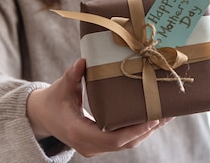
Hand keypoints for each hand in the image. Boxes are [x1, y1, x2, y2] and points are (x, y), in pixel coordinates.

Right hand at [26, 58, 171, 157]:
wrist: (43, 115)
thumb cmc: (53, 99)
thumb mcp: (62, 86)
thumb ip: (72, 75)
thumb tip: (82, 62)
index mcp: (79, 132)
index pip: (112, 139)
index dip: (133, 131)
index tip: (151, 119)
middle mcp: (88, 145)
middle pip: (124, 144)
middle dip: (146, 130)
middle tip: (166, 113)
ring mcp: (94, 148)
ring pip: (125, 144)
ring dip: (146, 131)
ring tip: (165, 115)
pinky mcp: (99, 144)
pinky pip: (122, 141)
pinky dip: (137, 131)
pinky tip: (152, 119)